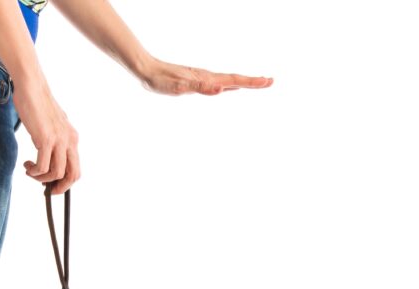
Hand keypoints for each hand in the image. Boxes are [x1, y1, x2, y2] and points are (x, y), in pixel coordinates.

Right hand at [12, 80, 79, 194]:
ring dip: (41, 178)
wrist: (32, 87)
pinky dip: (34, 171)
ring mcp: (59, 140)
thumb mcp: (52, 125)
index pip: (76, 168)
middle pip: (73, 175)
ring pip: (56, 173)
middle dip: (59, 187)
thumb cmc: (38, 104)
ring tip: (30, 171)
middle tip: (45, 188)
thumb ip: (55, 139)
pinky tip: (27, 165)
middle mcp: (70, 140)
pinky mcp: (46, 139)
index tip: (52, 185)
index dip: (66, 182)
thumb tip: (49, 156)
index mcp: (73, 138)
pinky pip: (42, 166)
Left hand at [140, 59, 272, 95]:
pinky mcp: (196, 81)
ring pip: (228, 81)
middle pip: (235, 79)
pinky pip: (218, 83)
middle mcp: (207, 77)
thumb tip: (220, 88)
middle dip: (253, 82)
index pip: (234, 80)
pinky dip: (230, 85)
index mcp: (207, 79)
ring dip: (244, 82)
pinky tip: (230, 87)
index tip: (267, 81)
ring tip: (257, 83)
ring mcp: (203, 78)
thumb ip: (198, 87)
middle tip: (270, 81)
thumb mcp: (179, 87)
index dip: (251, 82)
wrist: (147, 71)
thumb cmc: (161, 80)